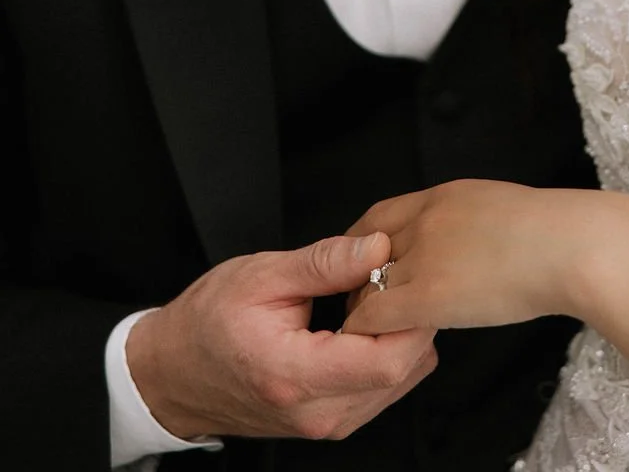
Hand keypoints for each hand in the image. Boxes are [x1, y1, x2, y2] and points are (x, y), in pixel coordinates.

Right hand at [126, 231, 436, 440]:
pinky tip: (359, 326)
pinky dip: (384, 355)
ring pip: (399, 383)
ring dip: (398, 338)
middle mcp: (315, 412)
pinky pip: (381, 390)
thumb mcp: (263, 275)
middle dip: (409, 321)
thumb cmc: (208, 322)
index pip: (388, 361)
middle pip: (402, 373)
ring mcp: (323, 424)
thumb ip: (326, 262)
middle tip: (387, 279)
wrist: (172, 372)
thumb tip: (378, 247)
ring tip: (367, 300)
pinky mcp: (328, 422)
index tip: (405, 278)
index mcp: (296, 375)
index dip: (411, 318)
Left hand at [343, 180, 601, 335]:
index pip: (381, 215)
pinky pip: (376, 314)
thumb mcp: (499, 209)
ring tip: (367, 325)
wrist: (569, 246)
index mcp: (443, 197)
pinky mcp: (429, 294)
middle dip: (353, 273)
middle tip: (353, 296)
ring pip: (367, 283)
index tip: (357, 259)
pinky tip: (371, 342)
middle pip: (365, 247)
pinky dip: (366, 328)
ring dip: (361, 304)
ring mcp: (424, 256)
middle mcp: (425, 220)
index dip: (361, 240)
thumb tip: (466, 238)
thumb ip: (469, 221)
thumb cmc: (553, 232)